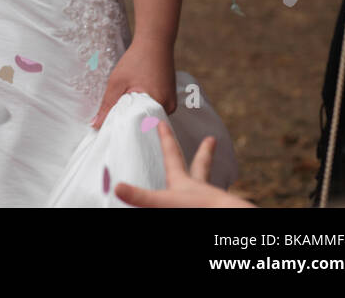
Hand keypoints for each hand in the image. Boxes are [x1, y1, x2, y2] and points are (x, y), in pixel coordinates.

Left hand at [91, 37, 174, 128]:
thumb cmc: (136, 60)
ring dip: (137, 112)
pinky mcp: (170, 97)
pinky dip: (143, 105)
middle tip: (115, 119)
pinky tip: (134, 98)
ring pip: (149, 115)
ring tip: (125, 106)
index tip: (112, 130)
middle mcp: (169, 108)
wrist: (155, 42)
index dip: (124, 128)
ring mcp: (171, 102)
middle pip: (145, 123)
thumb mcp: (117, 83)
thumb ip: (107, 105)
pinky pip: (154, 108)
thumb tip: (95, 125)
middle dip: (130, 121)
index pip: (140, 127)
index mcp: (158, 106)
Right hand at [115, 120, 253, 207]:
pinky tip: (210, 203)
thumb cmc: (197, 209)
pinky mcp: (217, 210)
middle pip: (200, 165)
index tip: (162, 123)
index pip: (172, 154)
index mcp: (182, 180)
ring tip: (210, 175)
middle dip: (204, 152)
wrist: (228, 223)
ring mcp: (210, 199)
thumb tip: (116, 187)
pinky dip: (212, 201)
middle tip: (212, 140)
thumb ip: (140, 195)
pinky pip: (215, 204)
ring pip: (210, 184)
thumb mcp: (163, 202)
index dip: (166, 138)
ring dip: (209, 177)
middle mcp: (198, 187)